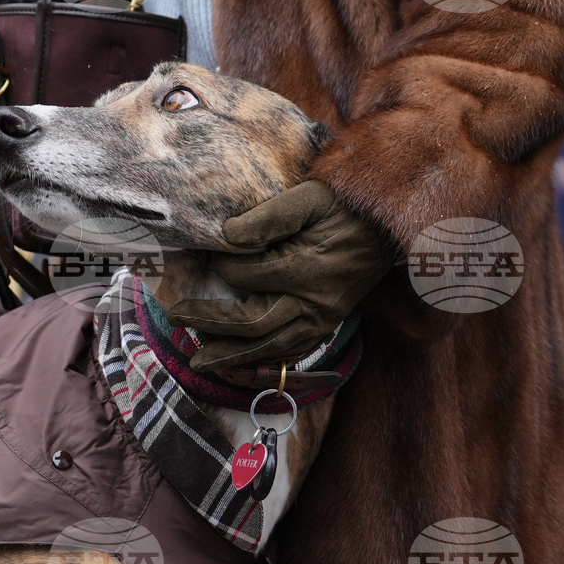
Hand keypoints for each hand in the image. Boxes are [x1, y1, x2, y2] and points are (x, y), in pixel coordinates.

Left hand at [167, 181, 392, 371]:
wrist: (389, 224)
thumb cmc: (344, 205)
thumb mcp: (307, 198)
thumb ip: (267, 217)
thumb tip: (226, 236)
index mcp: (306, 269)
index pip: (246, 277)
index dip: (220, 266)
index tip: (204, 254)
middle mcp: (313, 302)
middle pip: (252, 324)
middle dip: (209, 322)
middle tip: (175, 318)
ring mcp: (322, 318)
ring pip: (270, 347)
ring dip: (232, 357)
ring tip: (199, 362)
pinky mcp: (328, 324)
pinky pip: (293, 351)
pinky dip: (265, 361)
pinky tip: (242, 365)